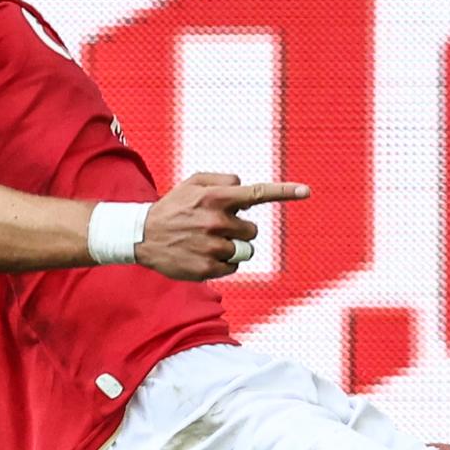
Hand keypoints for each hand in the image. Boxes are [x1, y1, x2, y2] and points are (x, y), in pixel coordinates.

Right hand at [137, 172, 309, 280]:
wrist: (142, 236)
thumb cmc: (174, 207)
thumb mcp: (194, 183)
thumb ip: (224, 181)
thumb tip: (246, 190)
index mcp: (216, 198)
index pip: (257, 193)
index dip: (285, 191)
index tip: (307, 191)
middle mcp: (217, 222)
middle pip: (252, 230)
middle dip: (239, 229)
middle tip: (215, 227)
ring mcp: (212, 247)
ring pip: (246, 250)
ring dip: (233, 247)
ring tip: (209, 242)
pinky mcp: (207, 268)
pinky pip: (233, 266)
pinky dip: (224, 262)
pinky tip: (204, 255)